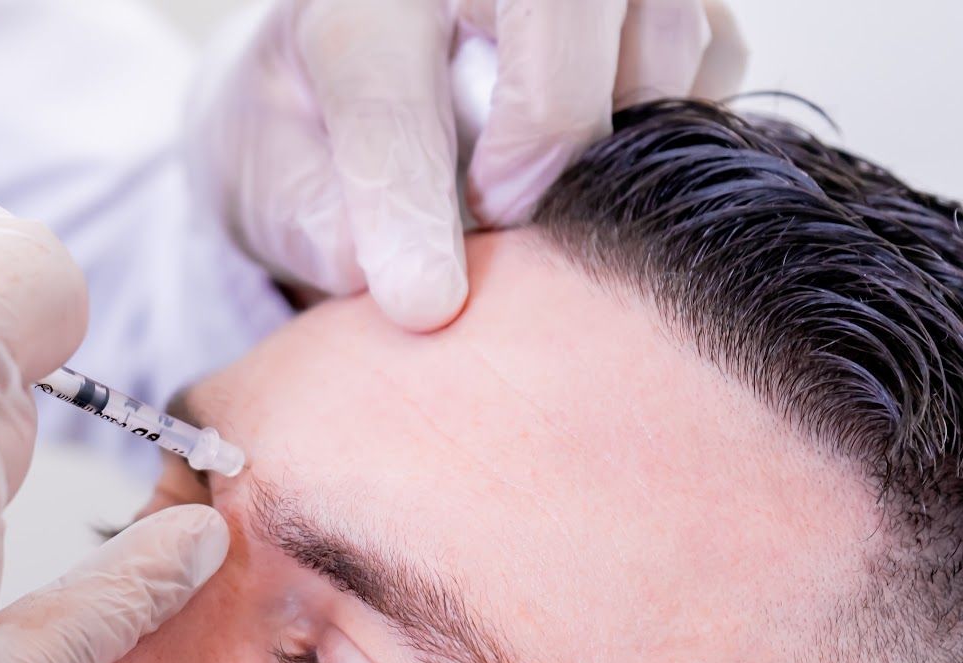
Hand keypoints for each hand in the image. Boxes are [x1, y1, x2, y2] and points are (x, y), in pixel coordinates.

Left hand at [187, 0, 746, 329]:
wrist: (348, 77)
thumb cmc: (309, 138)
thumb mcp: (276, 182)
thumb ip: (320, 227)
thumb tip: (406, 283)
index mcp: (353, 1)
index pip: (389, 96)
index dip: (410, 208)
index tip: (424, 305)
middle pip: (562, 2)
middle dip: (546, 122)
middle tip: (504, 214)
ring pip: (659, 27)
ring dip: (616, 134)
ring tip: (536, 189)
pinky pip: (713, 51)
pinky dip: (668, 121)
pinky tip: (597, 161)